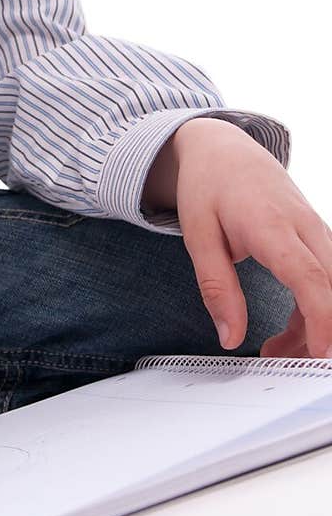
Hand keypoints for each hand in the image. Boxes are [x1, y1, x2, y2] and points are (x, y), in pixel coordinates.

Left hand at [169, 118, 331, 357]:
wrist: (222, 149)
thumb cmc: (208, 186)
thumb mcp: (197, 236)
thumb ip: (216, 288)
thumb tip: (230, 338)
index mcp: (272, 225)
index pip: (310, 276)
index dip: (322, 317)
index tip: (321, 353)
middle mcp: (305, 227)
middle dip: (323, 333)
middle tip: (292, 366)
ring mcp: (316, 232)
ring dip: (314, 327)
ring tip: (275, 354)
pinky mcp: (317, 240)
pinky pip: (326, 281)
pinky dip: (313, 311)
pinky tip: (287, 335)